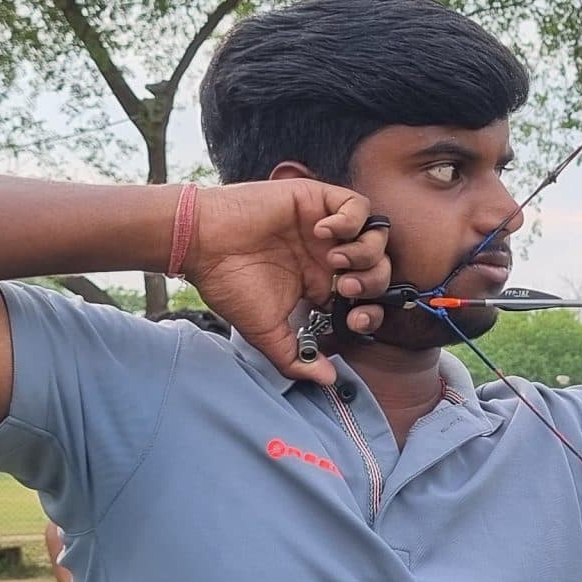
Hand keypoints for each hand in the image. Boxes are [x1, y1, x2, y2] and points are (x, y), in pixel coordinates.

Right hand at [180, 181, 391, 383]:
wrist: (202, 245)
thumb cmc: (229, 284)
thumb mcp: (266, 331)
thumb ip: (296, 358)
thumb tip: (328, 381)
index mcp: (322, 285)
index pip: (368, 298)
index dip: (372, 312)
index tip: (354, 320)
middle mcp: (328, 256)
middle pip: (379, 268)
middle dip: (373, 283)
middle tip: (344, 288)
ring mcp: (325, 227)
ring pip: (376, 237)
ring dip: (365, 253)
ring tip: (334, 262)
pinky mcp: (316, 199)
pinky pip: (358, 204)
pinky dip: (351, 220)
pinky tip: (323, 233)